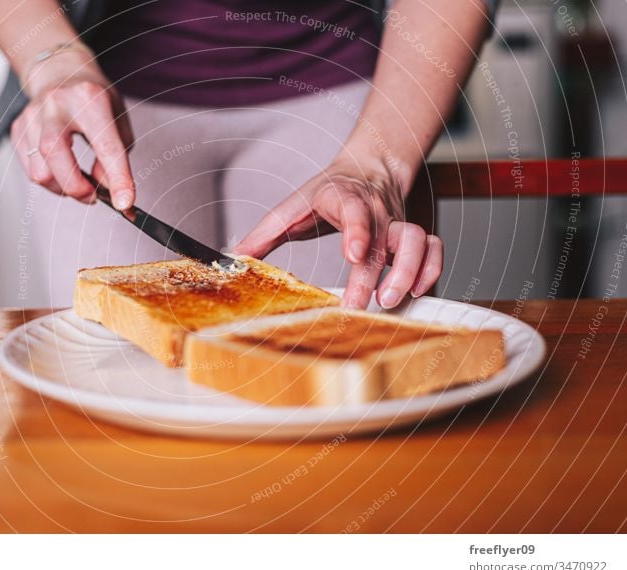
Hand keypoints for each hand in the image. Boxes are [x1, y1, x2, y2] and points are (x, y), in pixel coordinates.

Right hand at [10, 52, 134, 208]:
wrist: (60, 72)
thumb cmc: (94, 98)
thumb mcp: (118, 120)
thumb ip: (117, 157)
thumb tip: (107, 190)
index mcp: (90, 98)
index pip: (106, 146)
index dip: (118, 179)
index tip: (124, 204)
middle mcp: (56, 104)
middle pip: (55, 154)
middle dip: (77, 187)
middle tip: (93, 195)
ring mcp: (32, 115)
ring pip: (40, 171)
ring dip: (63, 188)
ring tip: (78, 182)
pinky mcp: (18, 128)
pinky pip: (31, 171)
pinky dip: (50, 181)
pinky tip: (62, 171)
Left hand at [233, 160, 442, 308]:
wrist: (367, 167)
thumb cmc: (324, 193)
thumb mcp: (291, 207)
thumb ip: (263, 234)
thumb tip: (232, 258)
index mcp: (342, 197)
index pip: (354, 209)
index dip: (357, 231)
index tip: (352, 255)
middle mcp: (375, 209)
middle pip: (383, 239)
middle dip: (373, 275)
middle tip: (360, 306)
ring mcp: (397, 221)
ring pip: (418, 240)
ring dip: (409, 271)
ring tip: (391, 300)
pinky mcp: (412, 234)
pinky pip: (434, 247)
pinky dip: (431, 269)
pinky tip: (415, 292)